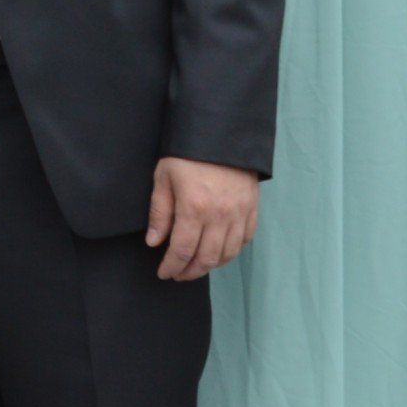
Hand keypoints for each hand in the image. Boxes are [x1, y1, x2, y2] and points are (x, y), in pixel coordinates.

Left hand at [146, 158, 258, 281]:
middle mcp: (219, 216)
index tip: (163, 273)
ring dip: (210, 265)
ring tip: (196, 265)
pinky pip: (245, 240)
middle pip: (206, 258)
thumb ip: (159, 212)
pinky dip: (232, 251)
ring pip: (227, 254)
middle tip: (178, 274)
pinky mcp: (252, 208)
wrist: (223, 132)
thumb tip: (154, 242)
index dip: (171, 267)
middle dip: (190, 272)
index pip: (181, 251)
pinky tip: (219, 251)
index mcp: (194, 208)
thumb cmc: (187, 153)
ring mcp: (239, 213)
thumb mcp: (164, 177)